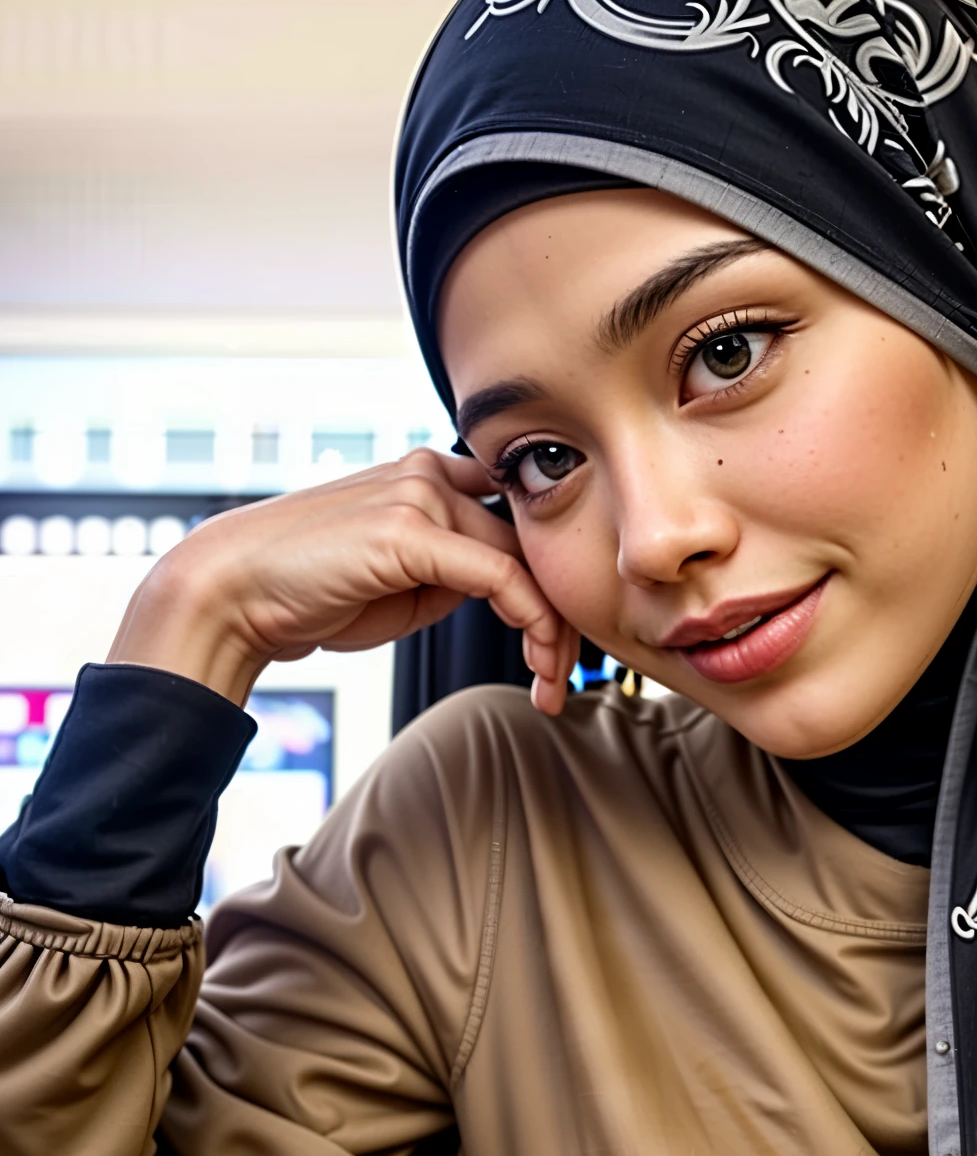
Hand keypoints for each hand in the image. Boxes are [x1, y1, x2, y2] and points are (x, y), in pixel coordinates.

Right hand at [109, 449, 578, 712]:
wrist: (232, 594)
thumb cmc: (309, 594)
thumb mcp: (399, 585)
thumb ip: (454, 575)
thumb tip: (506, 590)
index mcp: (426, 478)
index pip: (514, 521)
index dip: (546, 580)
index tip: (558, 644)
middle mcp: (428, 474)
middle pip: (530, 540)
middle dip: (558, 612)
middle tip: (565, 673)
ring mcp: (418, 494)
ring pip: (524, 560)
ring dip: (551, 629)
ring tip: (552, 681)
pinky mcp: (409, 528)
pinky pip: (500, 575)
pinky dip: (531, 621)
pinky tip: (537, 661)